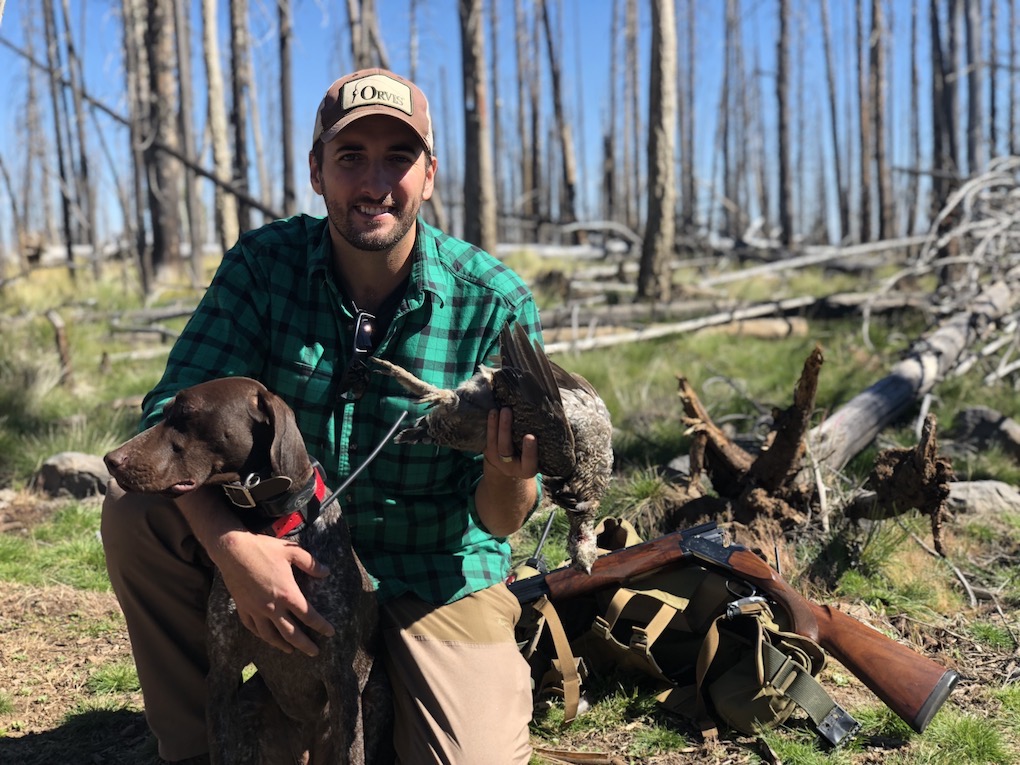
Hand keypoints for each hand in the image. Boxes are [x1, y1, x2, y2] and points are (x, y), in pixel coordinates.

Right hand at [214, 530, 334, 655]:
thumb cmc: (263, 549)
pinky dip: (261, 635)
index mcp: (287, 593)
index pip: (308, 615)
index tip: (330, 632)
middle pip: (291, 632)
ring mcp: (256, 609)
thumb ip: (311, 563)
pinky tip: (266, 637)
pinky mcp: (243, 608)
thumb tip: (326, 572)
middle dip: (305, 644)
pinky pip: (252, 627)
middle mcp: (272, 606)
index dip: (321, 626)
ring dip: (282, 645)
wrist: (233, 550)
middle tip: (314, 652)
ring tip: (291, 650)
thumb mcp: (291, 552)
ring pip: (270, 635)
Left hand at [476, 408, 539, 536]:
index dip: (529, 450)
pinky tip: (492, 412)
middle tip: (508, 411)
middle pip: (505, 449)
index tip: (530, 436)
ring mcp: (497, 460)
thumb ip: (545, 444)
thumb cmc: (531, 458)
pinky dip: (489, 426)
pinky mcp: (488, 453)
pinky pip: (487, 439)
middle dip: (505, 429)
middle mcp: (511, 467)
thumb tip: (556, 418)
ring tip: (497, 410)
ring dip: (494, 425)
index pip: (529, 461)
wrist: (511, 470)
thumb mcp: (540, 458)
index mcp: (527, 470)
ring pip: (493, 443)